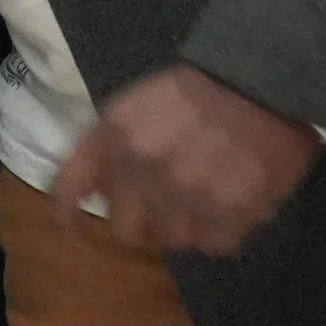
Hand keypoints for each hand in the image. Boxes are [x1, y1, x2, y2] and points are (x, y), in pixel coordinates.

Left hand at [54, 64, 320, 254]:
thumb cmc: (192, 90)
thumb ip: (105, 145)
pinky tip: (226, 205)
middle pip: (123, 229)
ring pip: (171, 240)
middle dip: (138, 221)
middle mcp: (144, 169)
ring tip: (199, 200)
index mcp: (113, 137)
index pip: (70, 188)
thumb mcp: (131, 106)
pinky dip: (218, 231)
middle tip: (157, 207)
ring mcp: (189, 195)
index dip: (66, 215)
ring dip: (181, 226)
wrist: (260, 82)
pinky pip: (213, 244)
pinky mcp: (232, 214)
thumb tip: (94, 187)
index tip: (72, 228)